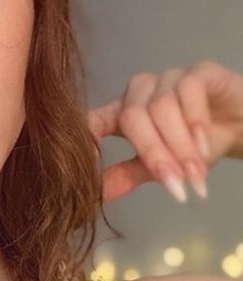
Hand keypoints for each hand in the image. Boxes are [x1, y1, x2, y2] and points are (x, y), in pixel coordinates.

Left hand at [88, 61, 242, 203]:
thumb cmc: (194, 147)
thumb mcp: (157, 167)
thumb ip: (125, 176)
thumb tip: (92, 198)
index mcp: (120, 113)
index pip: (92, 119)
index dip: (85, 136)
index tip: (87, 163)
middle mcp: (139, 91)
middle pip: (133, 117)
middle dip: (155, 154)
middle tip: (176, 186)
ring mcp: (167, 78)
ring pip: (163, 107)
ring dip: (181, 146)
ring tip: (196, 176)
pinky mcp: (198, 71)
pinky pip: (190, 90)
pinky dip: (196, 122)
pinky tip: (205, 147)